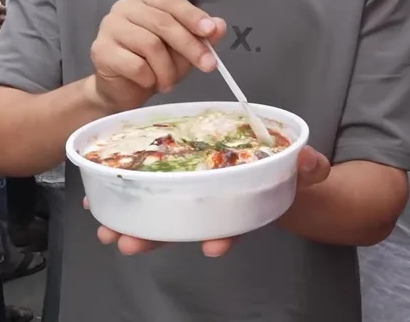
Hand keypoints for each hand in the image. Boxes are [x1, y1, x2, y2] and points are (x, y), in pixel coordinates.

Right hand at [86, 0, 226, 113]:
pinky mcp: (100, 50)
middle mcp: (124, 7)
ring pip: (150, 45)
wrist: (120, 89)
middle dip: (189, 46)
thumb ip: (200, 35)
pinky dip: (149, 78)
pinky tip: (149, 82)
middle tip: (207, 65)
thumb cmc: (152, 63)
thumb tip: (219, 26)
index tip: (210, 31)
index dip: (193, 16)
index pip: (172, 2)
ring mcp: (109, 27)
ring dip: (167, 69)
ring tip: (169, 83)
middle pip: (163, 23)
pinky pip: (135, 65)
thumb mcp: (182, 49)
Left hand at [91, 146, 331, 256]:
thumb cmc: (284, 172)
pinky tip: (95, 199)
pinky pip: (145, 190)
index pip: (232, 225)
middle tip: (127, 244)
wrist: (273, 169)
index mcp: (240, 204)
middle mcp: (212, 206)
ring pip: (159, 215)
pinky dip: (122, 196)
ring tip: (106, 230)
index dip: (222, 235)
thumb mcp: (300, 169)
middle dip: (155, 237)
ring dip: (131, 223)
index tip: (213, 247)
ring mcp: (191, 196)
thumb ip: (306, 168)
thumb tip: (314, 162)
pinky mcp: (173, 179)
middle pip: (183, 226)